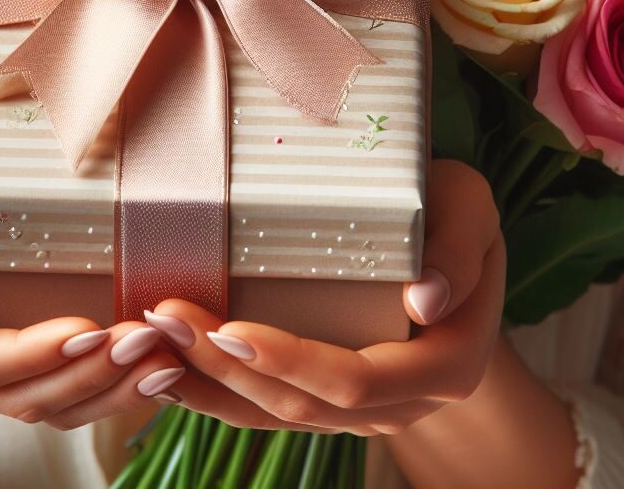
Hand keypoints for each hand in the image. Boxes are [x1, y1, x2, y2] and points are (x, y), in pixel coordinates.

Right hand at [0, 124, 183, 428]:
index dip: (27, 355)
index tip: (88, 328)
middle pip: (12, 394)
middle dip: (86, 374)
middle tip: (149, 340)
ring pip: (41, 405)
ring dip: (106, 389)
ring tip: (164, 358)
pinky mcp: (3, 359)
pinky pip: (54, 392)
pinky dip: (105, 388)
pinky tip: (151, 368)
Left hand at [143, 159, 504, 434]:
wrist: (456, 245)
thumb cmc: (457, 213)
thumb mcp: (472, 210)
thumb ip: (458, 250)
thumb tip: (426, 300)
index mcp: (443, 367)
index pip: (357, 380)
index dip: (291, 362)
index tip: (228, 329)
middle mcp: (402, 402)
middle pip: (303, 403)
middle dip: (226, 368)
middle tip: (165, 318)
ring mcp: (363, 407)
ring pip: (275, 414)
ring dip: (209, 383)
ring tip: (151, 341)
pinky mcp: (329, 394)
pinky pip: (268, 405)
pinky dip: (217, 391)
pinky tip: (170, 368)